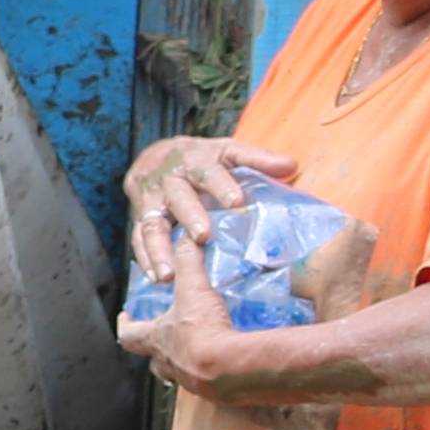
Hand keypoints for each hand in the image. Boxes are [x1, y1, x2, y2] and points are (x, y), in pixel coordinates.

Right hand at [120, 135, 297, 263]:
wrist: (154, 156)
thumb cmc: (201, 159)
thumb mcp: (227, 151)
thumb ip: (256, 159)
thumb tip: (290, 166)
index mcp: (195, 161)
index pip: (208, 171)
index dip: (221, 185)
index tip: (237, 201)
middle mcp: (170, 180)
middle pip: (178, 197)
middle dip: (189, 216)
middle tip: (202, 237)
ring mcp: (152, 201)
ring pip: (153, 224)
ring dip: (159, 249)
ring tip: (170, 274)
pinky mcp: (140, 217)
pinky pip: (139, 239)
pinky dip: (146, 259)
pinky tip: (157, 278)